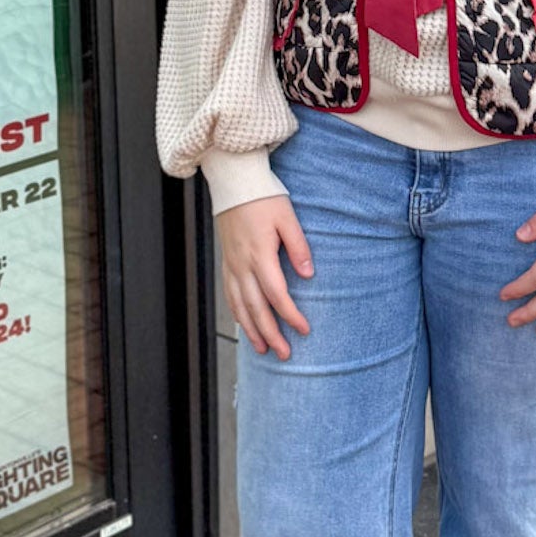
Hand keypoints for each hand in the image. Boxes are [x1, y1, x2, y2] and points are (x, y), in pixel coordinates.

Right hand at [216, 195, 312, 357]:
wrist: (233, 182)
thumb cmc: (263, 196)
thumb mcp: (287, 218)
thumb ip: (298, 247)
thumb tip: (308, 275)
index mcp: (260, 254)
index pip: (276, 294)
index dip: (290, 315)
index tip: (303, 329)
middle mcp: (242, 264)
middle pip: (256, 307)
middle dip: (270, 334)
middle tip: (284, 353)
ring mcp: (231, 264)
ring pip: (239, 305)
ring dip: (252, 330)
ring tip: (263, 349)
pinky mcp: (226, 262)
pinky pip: (230, 295)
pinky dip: (237, 313)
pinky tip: (245, 325)